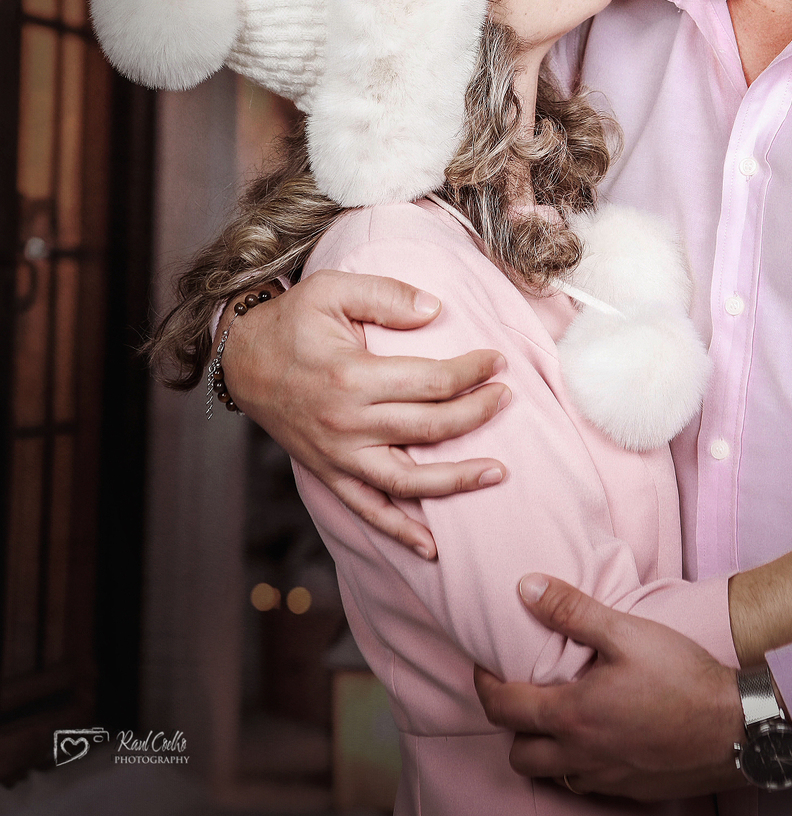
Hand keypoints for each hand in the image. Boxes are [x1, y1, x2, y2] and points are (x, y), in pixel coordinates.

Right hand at [221, 269, 510, 557]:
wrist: (240, 362)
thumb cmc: (291, 321)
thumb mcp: (332, 288)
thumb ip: (386, 294)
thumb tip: (436, 311)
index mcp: (353, 376)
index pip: (432, 382)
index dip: (472, 372)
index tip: (497, 361)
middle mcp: (348, 422)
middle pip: (430, 429)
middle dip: (477, 414)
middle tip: (506, 398)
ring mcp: (338, 455)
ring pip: (407, 481)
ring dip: (456, 480)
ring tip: (497, 473)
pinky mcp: (328, 473)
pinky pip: (368, 510)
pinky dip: (399, 533)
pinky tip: (431, 547)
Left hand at [474, 576, 744, 799]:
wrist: (735, 728)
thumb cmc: (681, 677)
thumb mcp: (626, 631)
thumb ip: (572, 610)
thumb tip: (525, 587)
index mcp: (573, 714)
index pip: (505, 708)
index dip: (485, 686)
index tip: (483, 667)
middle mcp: (581, 754)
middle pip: (519, 754)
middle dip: (511, 726)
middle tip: (520, 694)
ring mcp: (605, 778)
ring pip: (552, 773)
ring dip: (544, 749)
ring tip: (557, 716)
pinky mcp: (630, 790)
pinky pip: (585, 783)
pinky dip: (578, 763)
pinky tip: (597, 738)